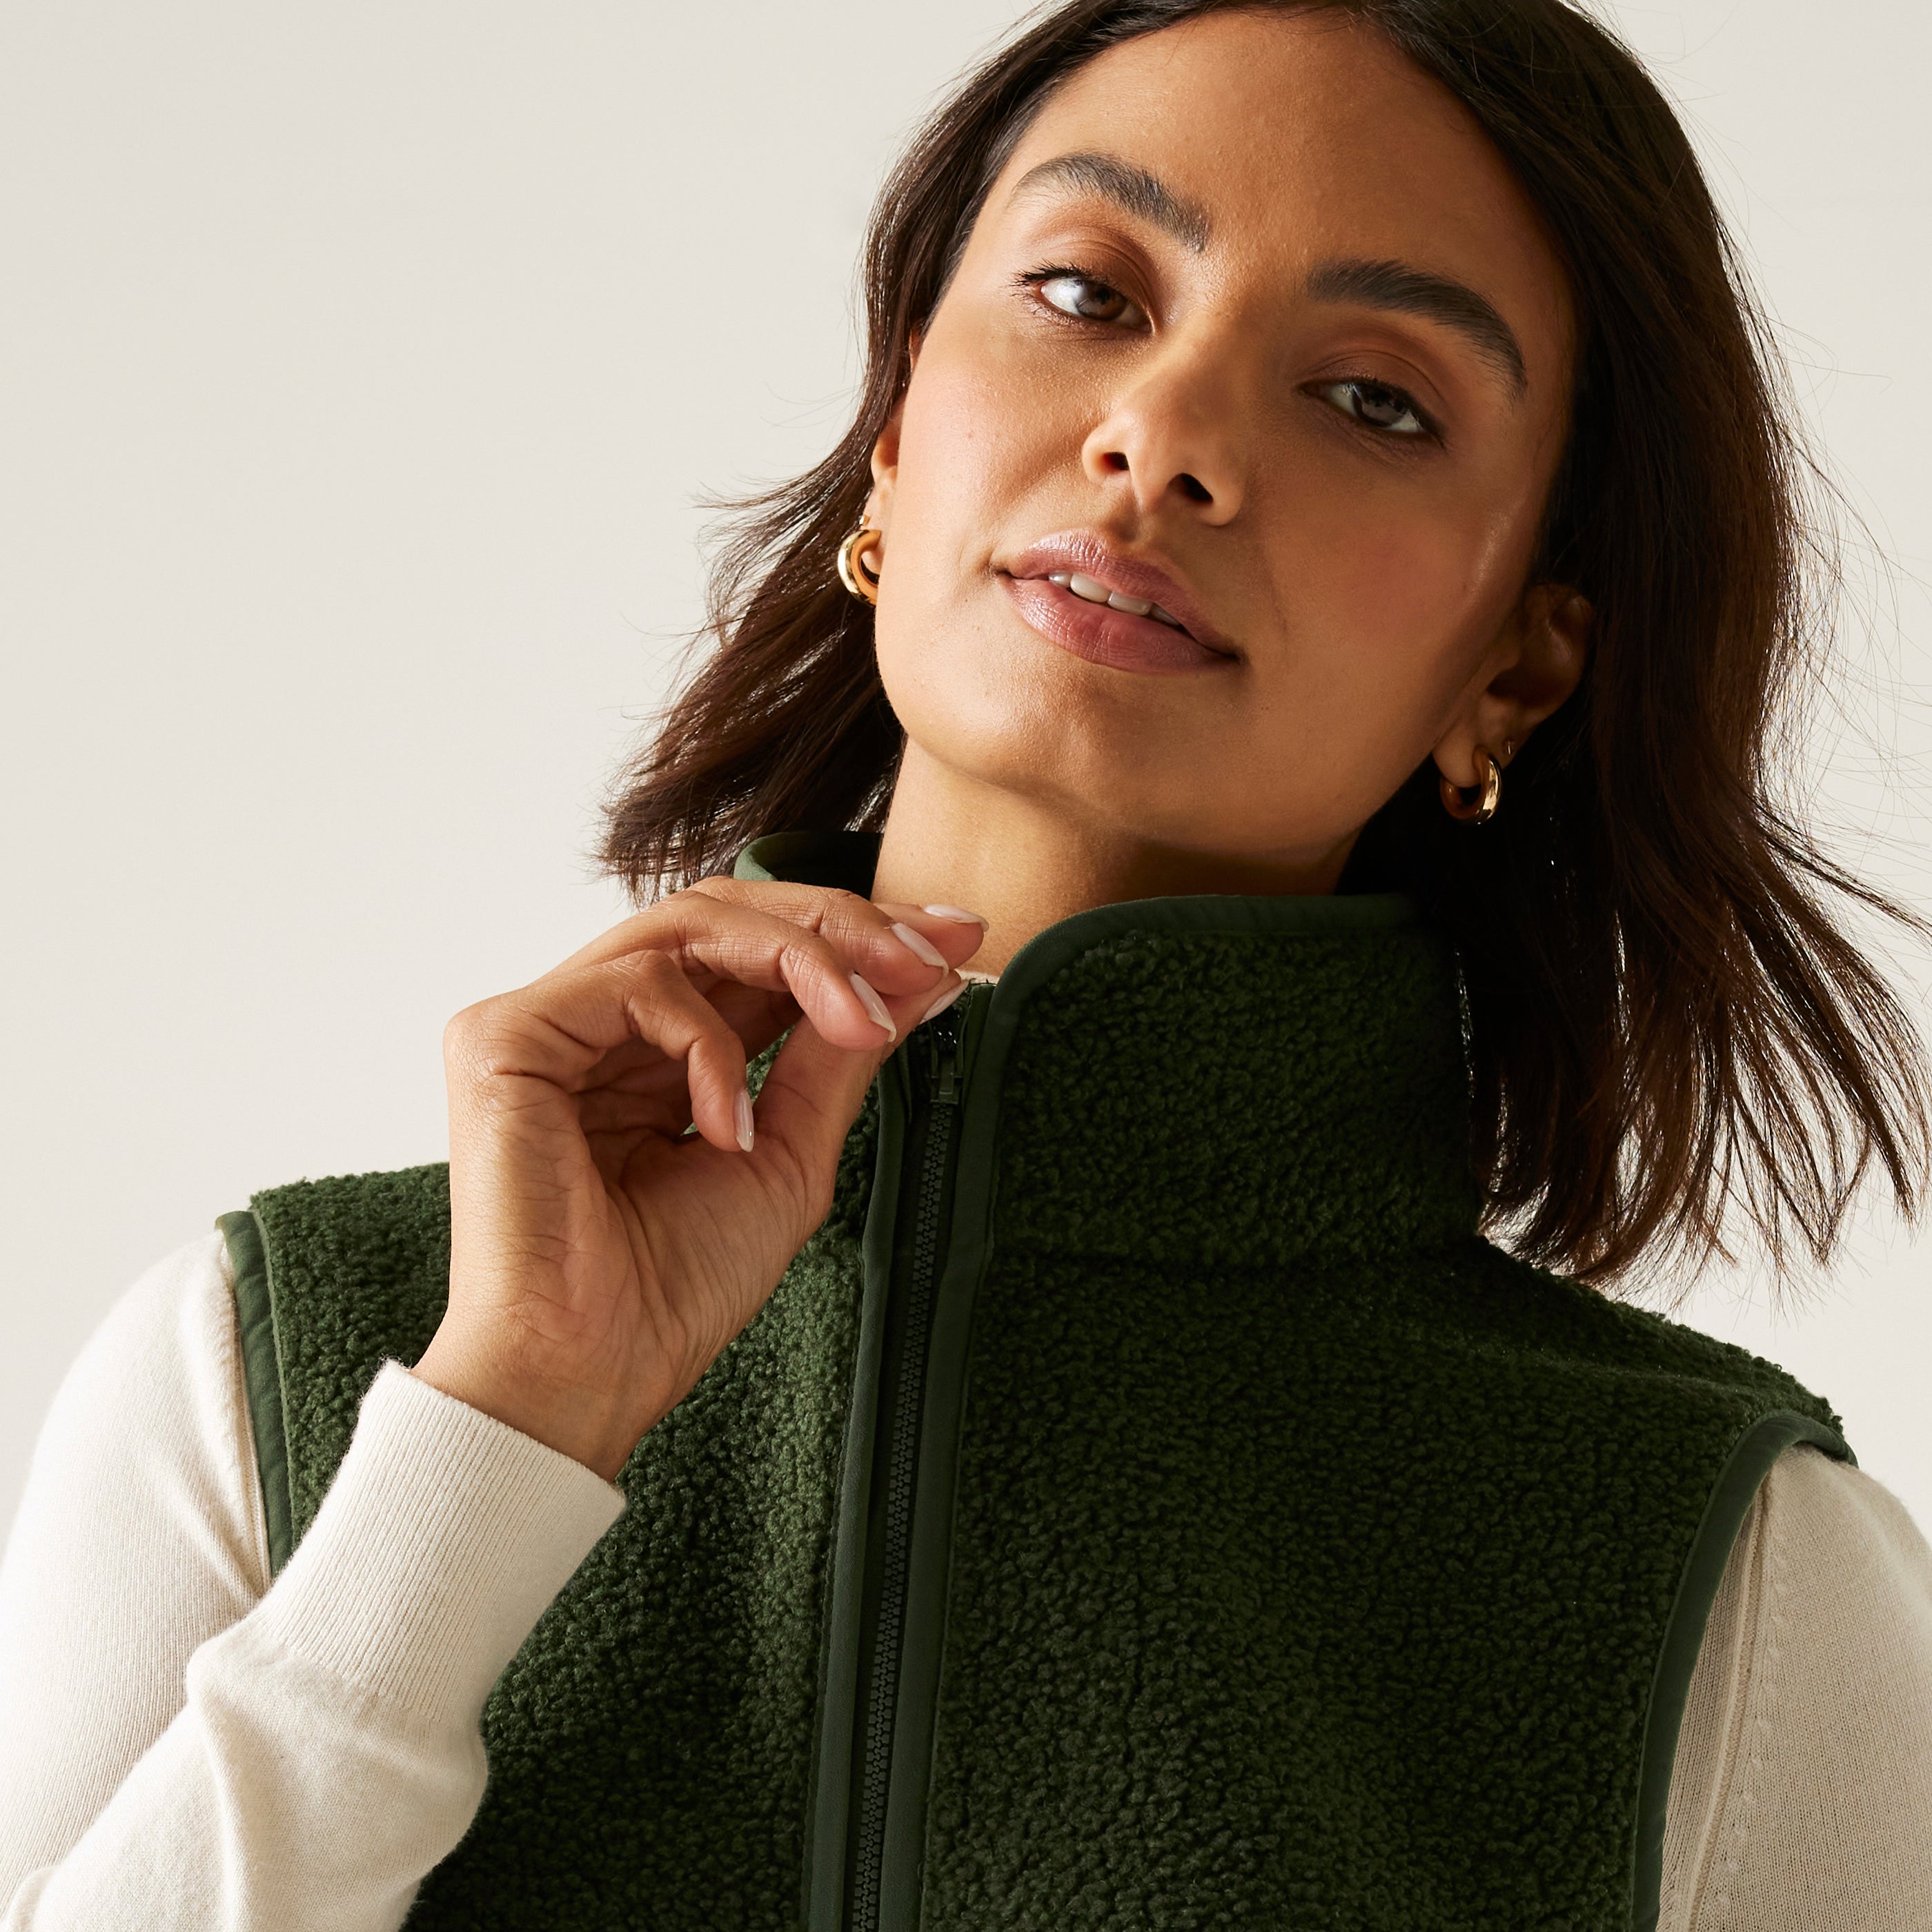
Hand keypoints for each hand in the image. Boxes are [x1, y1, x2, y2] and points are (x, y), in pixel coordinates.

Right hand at [410, 879, 984, 1478]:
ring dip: (801, 960)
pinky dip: (708, 1044)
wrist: (590, 1371)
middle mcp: (602, 1021)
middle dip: (840, 925)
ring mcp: (550, 1021)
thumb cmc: (672, 1288)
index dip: (858, 934)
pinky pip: (636, 983)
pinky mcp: (504, 1035)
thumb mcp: (790, 1153)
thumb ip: (839, 1055)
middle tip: (923, 956)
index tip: (955, 941)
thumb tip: (923, 977)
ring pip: (691, 922)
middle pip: (727, 910)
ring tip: (859, 1024)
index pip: (759, 951)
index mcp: (659, 1049)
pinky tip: (729, 1124)